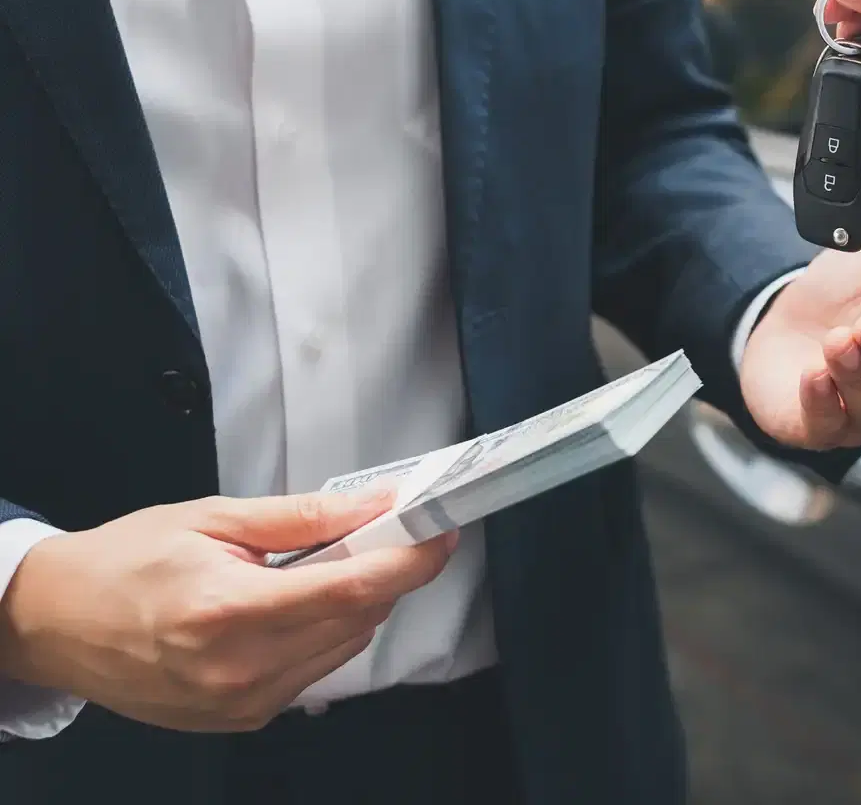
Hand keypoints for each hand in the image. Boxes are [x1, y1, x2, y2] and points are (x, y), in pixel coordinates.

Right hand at [0, 490, 454, 731]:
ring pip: (346, 646)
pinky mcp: (245, 719)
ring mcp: (244, 703)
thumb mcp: (216, 519)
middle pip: (359, 618)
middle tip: (382, 532)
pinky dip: (323, 633)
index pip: (353, 589)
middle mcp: (240, 669)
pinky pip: (316, 670)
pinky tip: (290, 606)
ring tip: (315, 568)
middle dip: (385, 572)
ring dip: (354, 603)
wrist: (57, 622)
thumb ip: (307, 516)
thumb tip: (379, 503)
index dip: (411, 560)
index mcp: (229, 611)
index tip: (441, 532)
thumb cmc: (127, 562)